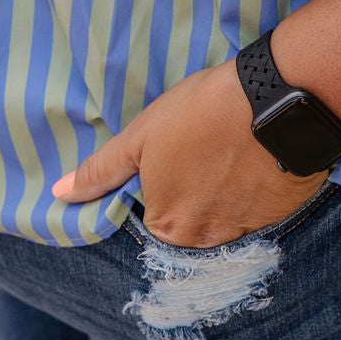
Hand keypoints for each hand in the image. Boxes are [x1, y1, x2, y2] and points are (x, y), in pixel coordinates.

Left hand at [52, 61, 328, 246]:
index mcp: (167, 226)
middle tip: (209, 151)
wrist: (278, 99)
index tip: (180, 156)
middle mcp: (205, 240)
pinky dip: (259, 187)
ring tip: (235, 150)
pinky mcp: (281, 214)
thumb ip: (100, 171)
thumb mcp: (141, 135)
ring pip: (229, 216)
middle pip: (194, 222)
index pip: (157, 217)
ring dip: (230, 191)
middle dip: (198, 192)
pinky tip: (259, 156)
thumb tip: (59, 194)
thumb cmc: (202, 113)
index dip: (166, 183)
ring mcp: (247, 230)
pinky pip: (262, 208)